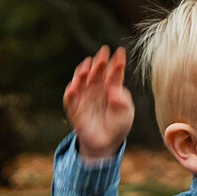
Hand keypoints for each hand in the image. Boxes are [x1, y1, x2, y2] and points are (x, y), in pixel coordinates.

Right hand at [64, 45, 134, 161]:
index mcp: (111, 87)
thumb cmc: (118, 125)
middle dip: (100, 63)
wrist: (106, 143)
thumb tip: (114, 89)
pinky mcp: (74, 108)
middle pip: (97, 72)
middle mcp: (97, 88)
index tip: (120, 52)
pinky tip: (73, 87)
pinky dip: (70, 93)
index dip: (117, 63)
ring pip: (81, 80)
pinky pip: (70, 99)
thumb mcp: (126, 114)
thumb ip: (122, 101)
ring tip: (88, 66)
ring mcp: (85, 97)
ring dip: (83, 73)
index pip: (114, 73)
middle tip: (103, 53)